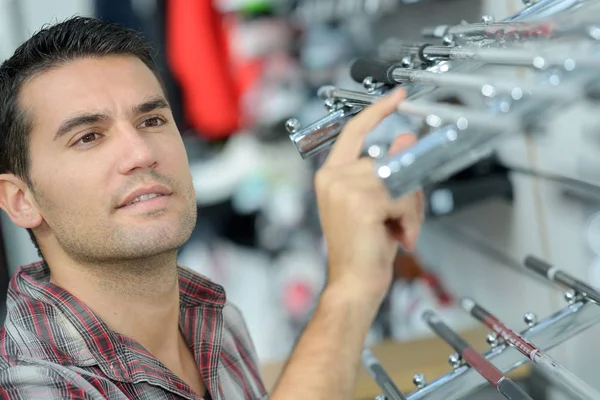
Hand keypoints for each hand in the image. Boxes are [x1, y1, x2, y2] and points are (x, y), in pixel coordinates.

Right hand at [315, 89, 423, 303]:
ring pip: (398, 179)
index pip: (354, 132)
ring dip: (409, 207)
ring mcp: (343, 188)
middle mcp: (333, 178)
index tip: (396, 97)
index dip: (377, 112)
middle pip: (388, 161)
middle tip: (401, 219)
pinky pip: (402, 196)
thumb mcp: (379, 203)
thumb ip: (389, 171)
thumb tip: (406, 139)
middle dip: (406, 189)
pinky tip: (399, 236)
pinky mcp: (360, 202)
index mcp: (331, 175)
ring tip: (398, 231)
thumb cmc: (363, 248)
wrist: (353, 283)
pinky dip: (410, 218)